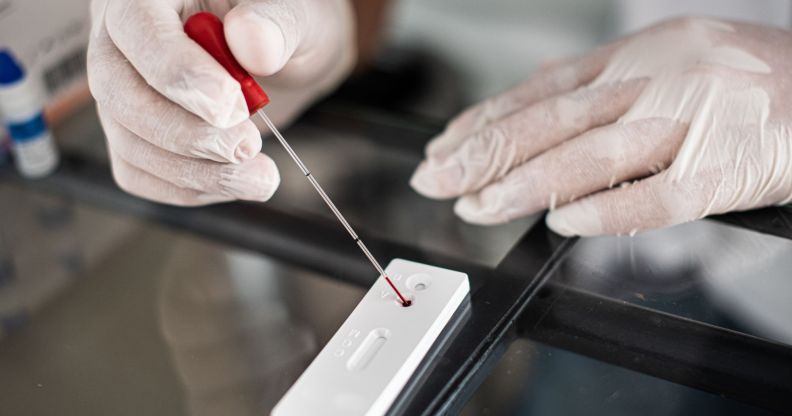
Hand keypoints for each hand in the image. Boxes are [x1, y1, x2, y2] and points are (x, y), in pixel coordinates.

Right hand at [87, 0, 354, 204]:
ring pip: (129, 143)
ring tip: (260, 177)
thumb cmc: (283, 27)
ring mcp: (124, 92)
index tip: (231, 106)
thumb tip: (252, 41)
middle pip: (119, 92)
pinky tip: (233, 181)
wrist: (288, 61)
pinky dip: (189, 188)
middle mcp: (123, 41)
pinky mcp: (134, 135)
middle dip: (187, 133)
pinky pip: (139, 173)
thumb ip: (276, 23)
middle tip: (247, 147)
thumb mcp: (295, 13)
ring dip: (197, 173)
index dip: (178, 72)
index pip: (137, 27)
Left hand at [410, 17, 791, 235]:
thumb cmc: (756, 82)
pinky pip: (658, 196)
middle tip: (436, 180)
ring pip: (591, 155)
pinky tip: (561, 224)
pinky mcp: (727, 168)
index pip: (543, 90)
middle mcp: (658, 78)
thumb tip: (538, 103)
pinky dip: (606, 211)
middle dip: (486, 152)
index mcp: (641, 53)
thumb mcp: (673, 60)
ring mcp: (692, 120)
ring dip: (526, 184)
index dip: (487, 120)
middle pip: (553, 120)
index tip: (445, 146)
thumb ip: (606, 85)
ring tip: (477, 207)